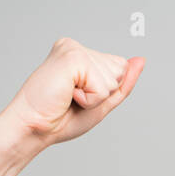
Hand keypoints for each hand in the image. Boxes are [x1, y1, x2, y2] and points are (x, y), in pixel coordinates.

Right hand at [0, 38, 143, 145]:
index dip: (106, 92)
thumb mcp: (100, 103)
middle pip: (119, 71)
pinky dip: (90, 100)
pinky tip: (68, 96)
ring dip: (94, 98)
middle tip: (73, 100)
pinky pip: (103, 86)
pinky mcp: (72, 58)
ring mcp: (73, 49)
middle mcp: (75, 47)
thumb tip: (140, 60)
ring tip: (69, 98)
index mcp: (80, 54)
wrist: (34, 129)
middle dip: (102, 94)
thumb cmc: (61, 119)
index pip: (119, 67)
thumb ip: (122, 83)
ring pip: (113, 79)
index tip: (78, 98)